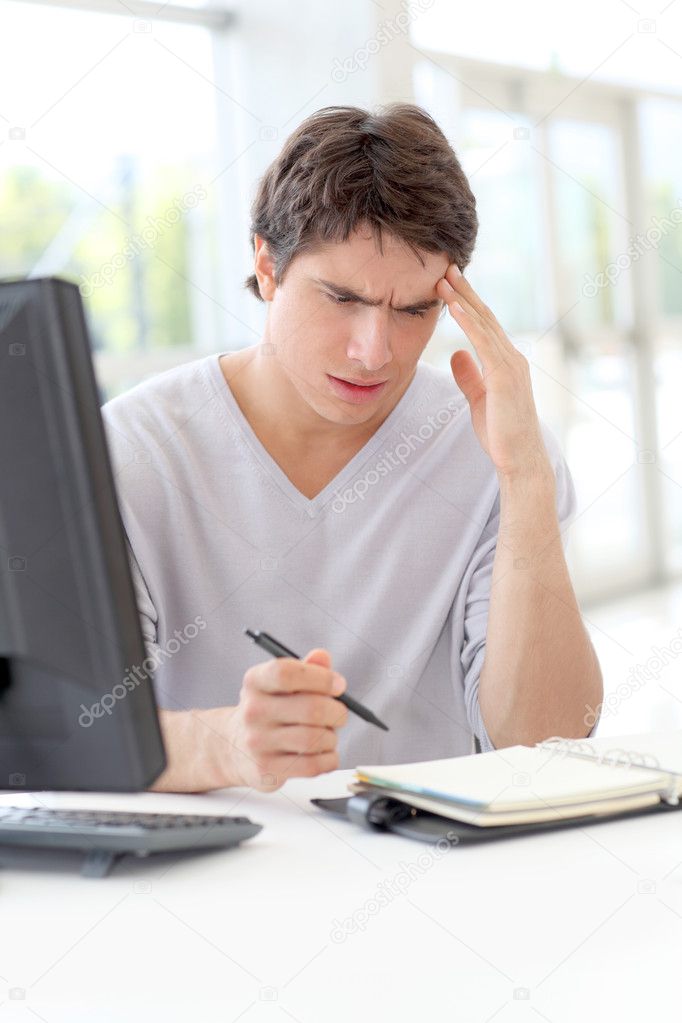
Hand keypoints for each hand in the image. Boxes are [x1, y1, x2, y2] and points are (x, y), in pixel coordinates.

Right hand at [225, 648, 348, 790]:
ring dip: (331, 737)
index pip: (287, 673)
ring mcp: (257, 742)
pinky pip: (312, 766)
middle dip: (337, 712)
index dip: (321, 678)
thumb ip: (305, 669)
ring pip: (314, 739)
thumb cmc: (268, 711)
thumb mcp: (280, 684)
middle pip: (311, 709)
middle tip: (340, 714)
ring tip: (326, 735)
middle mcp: (252, 711)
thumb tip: (322, 657)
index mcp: (255, 682)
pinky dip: (329, 759)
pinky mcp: (266, 770)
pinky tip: (323, 753)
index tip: (338, 685)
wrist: (234, 747)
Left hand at [436, 264, 551, 481]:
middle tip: (447, 267)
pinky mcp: (504, 377)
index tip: (450, 284)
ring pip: (484, 325)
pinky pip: (484, 343)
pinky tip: (454, 307)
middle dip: (465, 292)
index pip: (484, 326)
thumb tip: (456, 353)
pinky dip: (469, 323)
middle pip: (485, 317)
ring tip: (444, 279)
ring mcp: (510, 365)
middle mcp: (512, 357)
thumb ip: (469, 375)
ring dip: (463, 300)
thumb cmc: (502, 433)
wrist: (520, 459)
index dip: (467, 304)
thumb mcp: (479, 398)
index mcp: (506, 362)